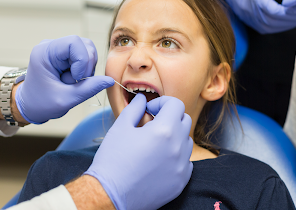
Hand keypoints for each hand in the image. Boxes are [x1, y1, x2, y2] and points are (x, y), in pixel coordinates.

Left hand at [15, 35, 113, 123]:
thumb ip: (88, 89)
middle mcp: (52, 46)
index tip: (77, 78)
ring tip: (74, 82)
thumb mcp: (65, 100)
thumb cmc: (41, 103)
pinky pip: (86, 56)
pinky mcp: (67, 55)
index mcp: (45, 53)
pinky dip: (86, 69)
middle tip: (75, 83)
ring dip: (88, 68)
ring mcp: (60, 49)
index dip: (82, 60)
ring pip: (88, 50)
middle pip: (84, 45)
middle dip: (86, 66)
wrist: (30, 105)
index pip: (73, 42)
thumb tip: (110, 81)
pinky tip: (75, 79)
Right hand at [85, 94, 192, 209]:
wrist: (109, 195)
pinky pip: (186, 161)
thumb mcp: (120, 127)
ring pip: (186, 141)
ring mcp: (182, 165)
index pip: (176, 105)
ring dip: (174, 137)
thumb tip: (142, 99)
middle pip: (184, 120)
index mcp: (165, 130)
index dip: (162, 103)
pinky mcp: (181, 181)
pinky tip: (159, 160)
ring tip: (155, 143)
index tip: (150, 110)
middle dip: (170, 117)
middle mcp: (178, 147)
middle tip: (152, 124)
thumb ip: (135, 108)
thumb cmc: (112, 160)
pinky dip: (176, 157)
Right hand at [206, 0, 295, 33]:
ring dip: (283, 25)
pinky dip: (274, 27)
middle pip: (272, 21)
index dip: (288, 13)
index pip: (273, 10)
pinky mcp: (246, 18)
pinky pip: (262, 27)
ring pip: (267, 27)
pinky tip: (283, 21)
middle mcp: (248, 8)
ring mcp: (246, 15)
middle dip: (290, 21)